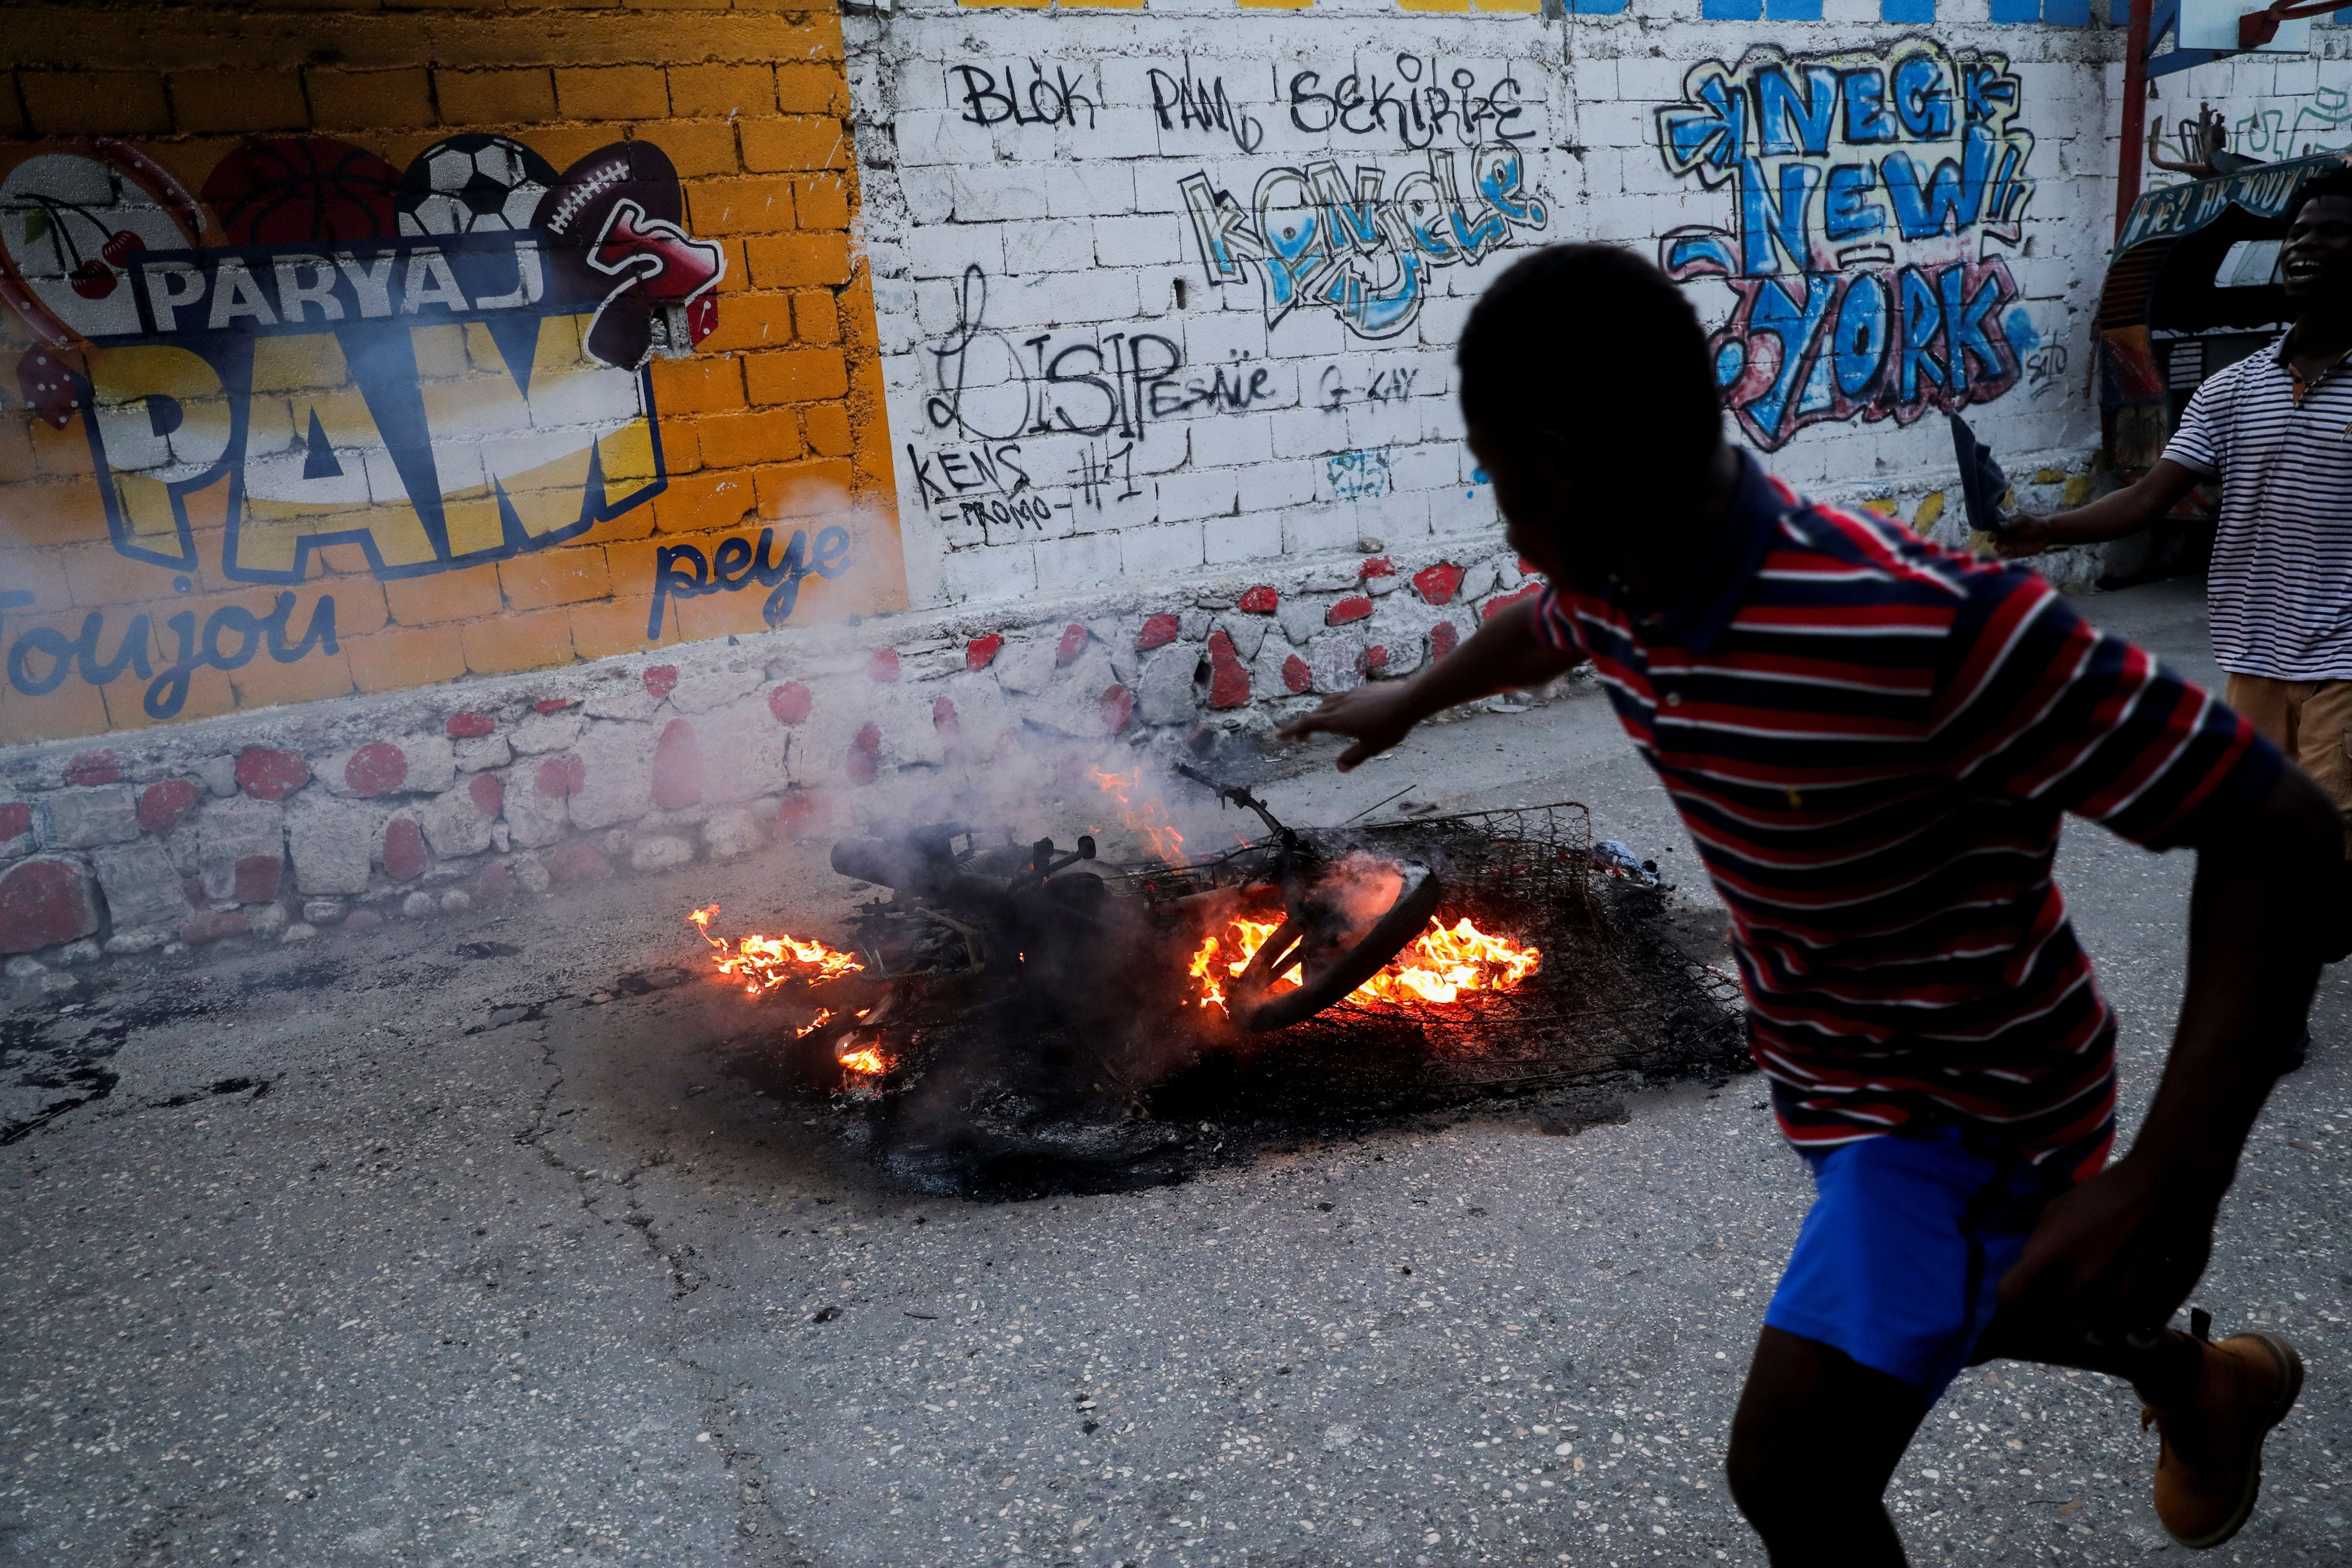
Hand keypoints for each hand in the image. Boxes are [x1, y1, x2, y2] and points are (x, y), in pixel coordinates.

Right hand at [1274, 682, 1423, 771]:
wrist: (1408, 700)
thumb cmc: (1390, 727)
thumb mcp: (1372, 747)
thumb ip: (1354, 757)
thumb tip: (1339, 768)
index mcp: (1337, 721)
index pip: (1308, 725)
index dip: (1291, 730)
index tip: (1278, 735)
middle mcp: (1340, 705)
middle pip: (1315, 714)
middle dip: (1304, 725)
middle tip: (1300, 737)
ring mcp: (1350, 695)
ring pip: (1327, 703)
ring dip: (1319, 714)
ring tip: (1320, 723)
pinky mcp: (1361, 690)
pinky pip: (1340, 698)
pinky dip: (1334, 706)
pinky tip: (1344, 711)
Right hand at [1993, 514, 2055, 557]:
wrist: (2047, 533)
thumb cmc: (2035, 524)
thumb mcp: (2024, 520)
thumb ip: (2013, 523)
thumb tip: (2001, 525)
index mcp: (2006, 527)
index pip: (1996, 531)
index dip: (1993, 534)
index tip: (1993, 538)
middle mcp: (2006, 537)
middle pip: (1996, 541)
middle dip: (1996, 544)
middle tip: (2001, 545)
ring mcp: (2010, 545)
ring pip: (1999, 549)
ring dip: (2000, 550)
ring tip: (2005, 550)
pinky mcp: (2015, 553)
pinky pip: (2006, 556)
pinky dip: (2005, 557)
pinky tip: (2007, 556)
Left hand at [1996, 1153, 2220, 1334]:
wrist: (2162, 1189)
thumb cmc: (2103, 1194)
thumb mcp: (2056, 1210)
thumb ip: (2037, 1245)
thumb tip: (2026, 1270)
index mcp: (2051, 1251)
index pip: (2010, 1294)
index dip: (2008, 1299)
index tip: (2015, 1295)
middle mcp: (2080, 1280)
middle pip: (2043, 1320)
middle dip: (2039, 1315)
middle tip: (2046, 1303)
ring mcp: (2112, 1295)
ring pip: (2080, 1330)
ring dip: (2075, 1323)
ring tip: (2079, 1304)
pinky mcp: (2143, 1302)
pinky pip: (2115, 1329)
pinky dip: (2109, 1324)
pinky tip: (2111, 1304)